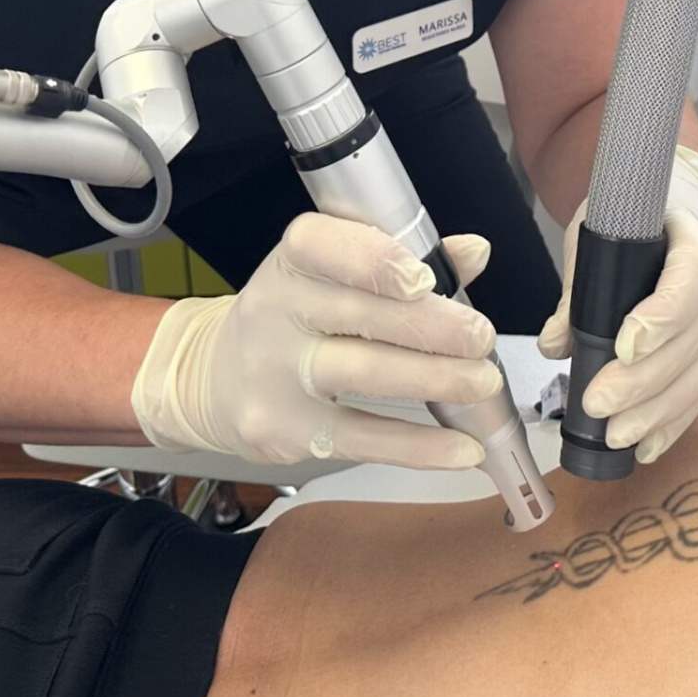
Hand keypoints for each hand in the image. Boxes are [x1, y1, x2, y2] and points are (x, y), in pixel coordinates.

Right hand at [132, 213, 502, 468]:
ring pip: (362, 373)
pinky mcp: (286, 431)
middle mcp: (276, 311)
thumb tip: (474, 251)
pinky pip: (361, 438)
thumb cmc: (296, 317)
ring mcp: (276, 374)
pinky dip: (418, 447)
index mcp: (293, 261)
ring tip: (483, 382)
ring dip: (433, 379)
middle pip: (358, 314)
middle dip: (430, 326)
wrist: (214, 381)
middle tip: (482, 336)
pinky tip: (462, 450)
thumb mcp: (334, 275)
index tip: (425, 277)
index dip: (374, 260)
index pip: (322, 246)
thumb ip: (404, 260)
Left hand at [539, 145, 697, 464]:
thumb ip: (579, 286)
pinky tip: (649, 443)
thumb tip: (554, 344)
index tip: (622, 348)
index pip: (693, 277)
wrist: (685, 208)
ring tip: (619, 435)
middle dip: (647, 381)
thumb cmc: (641, 218)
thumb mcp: (601, 231)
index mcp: (696, 236)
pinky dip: (677, 417)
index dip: (663, 317)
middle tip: (600, 406)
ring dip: (662, 410)